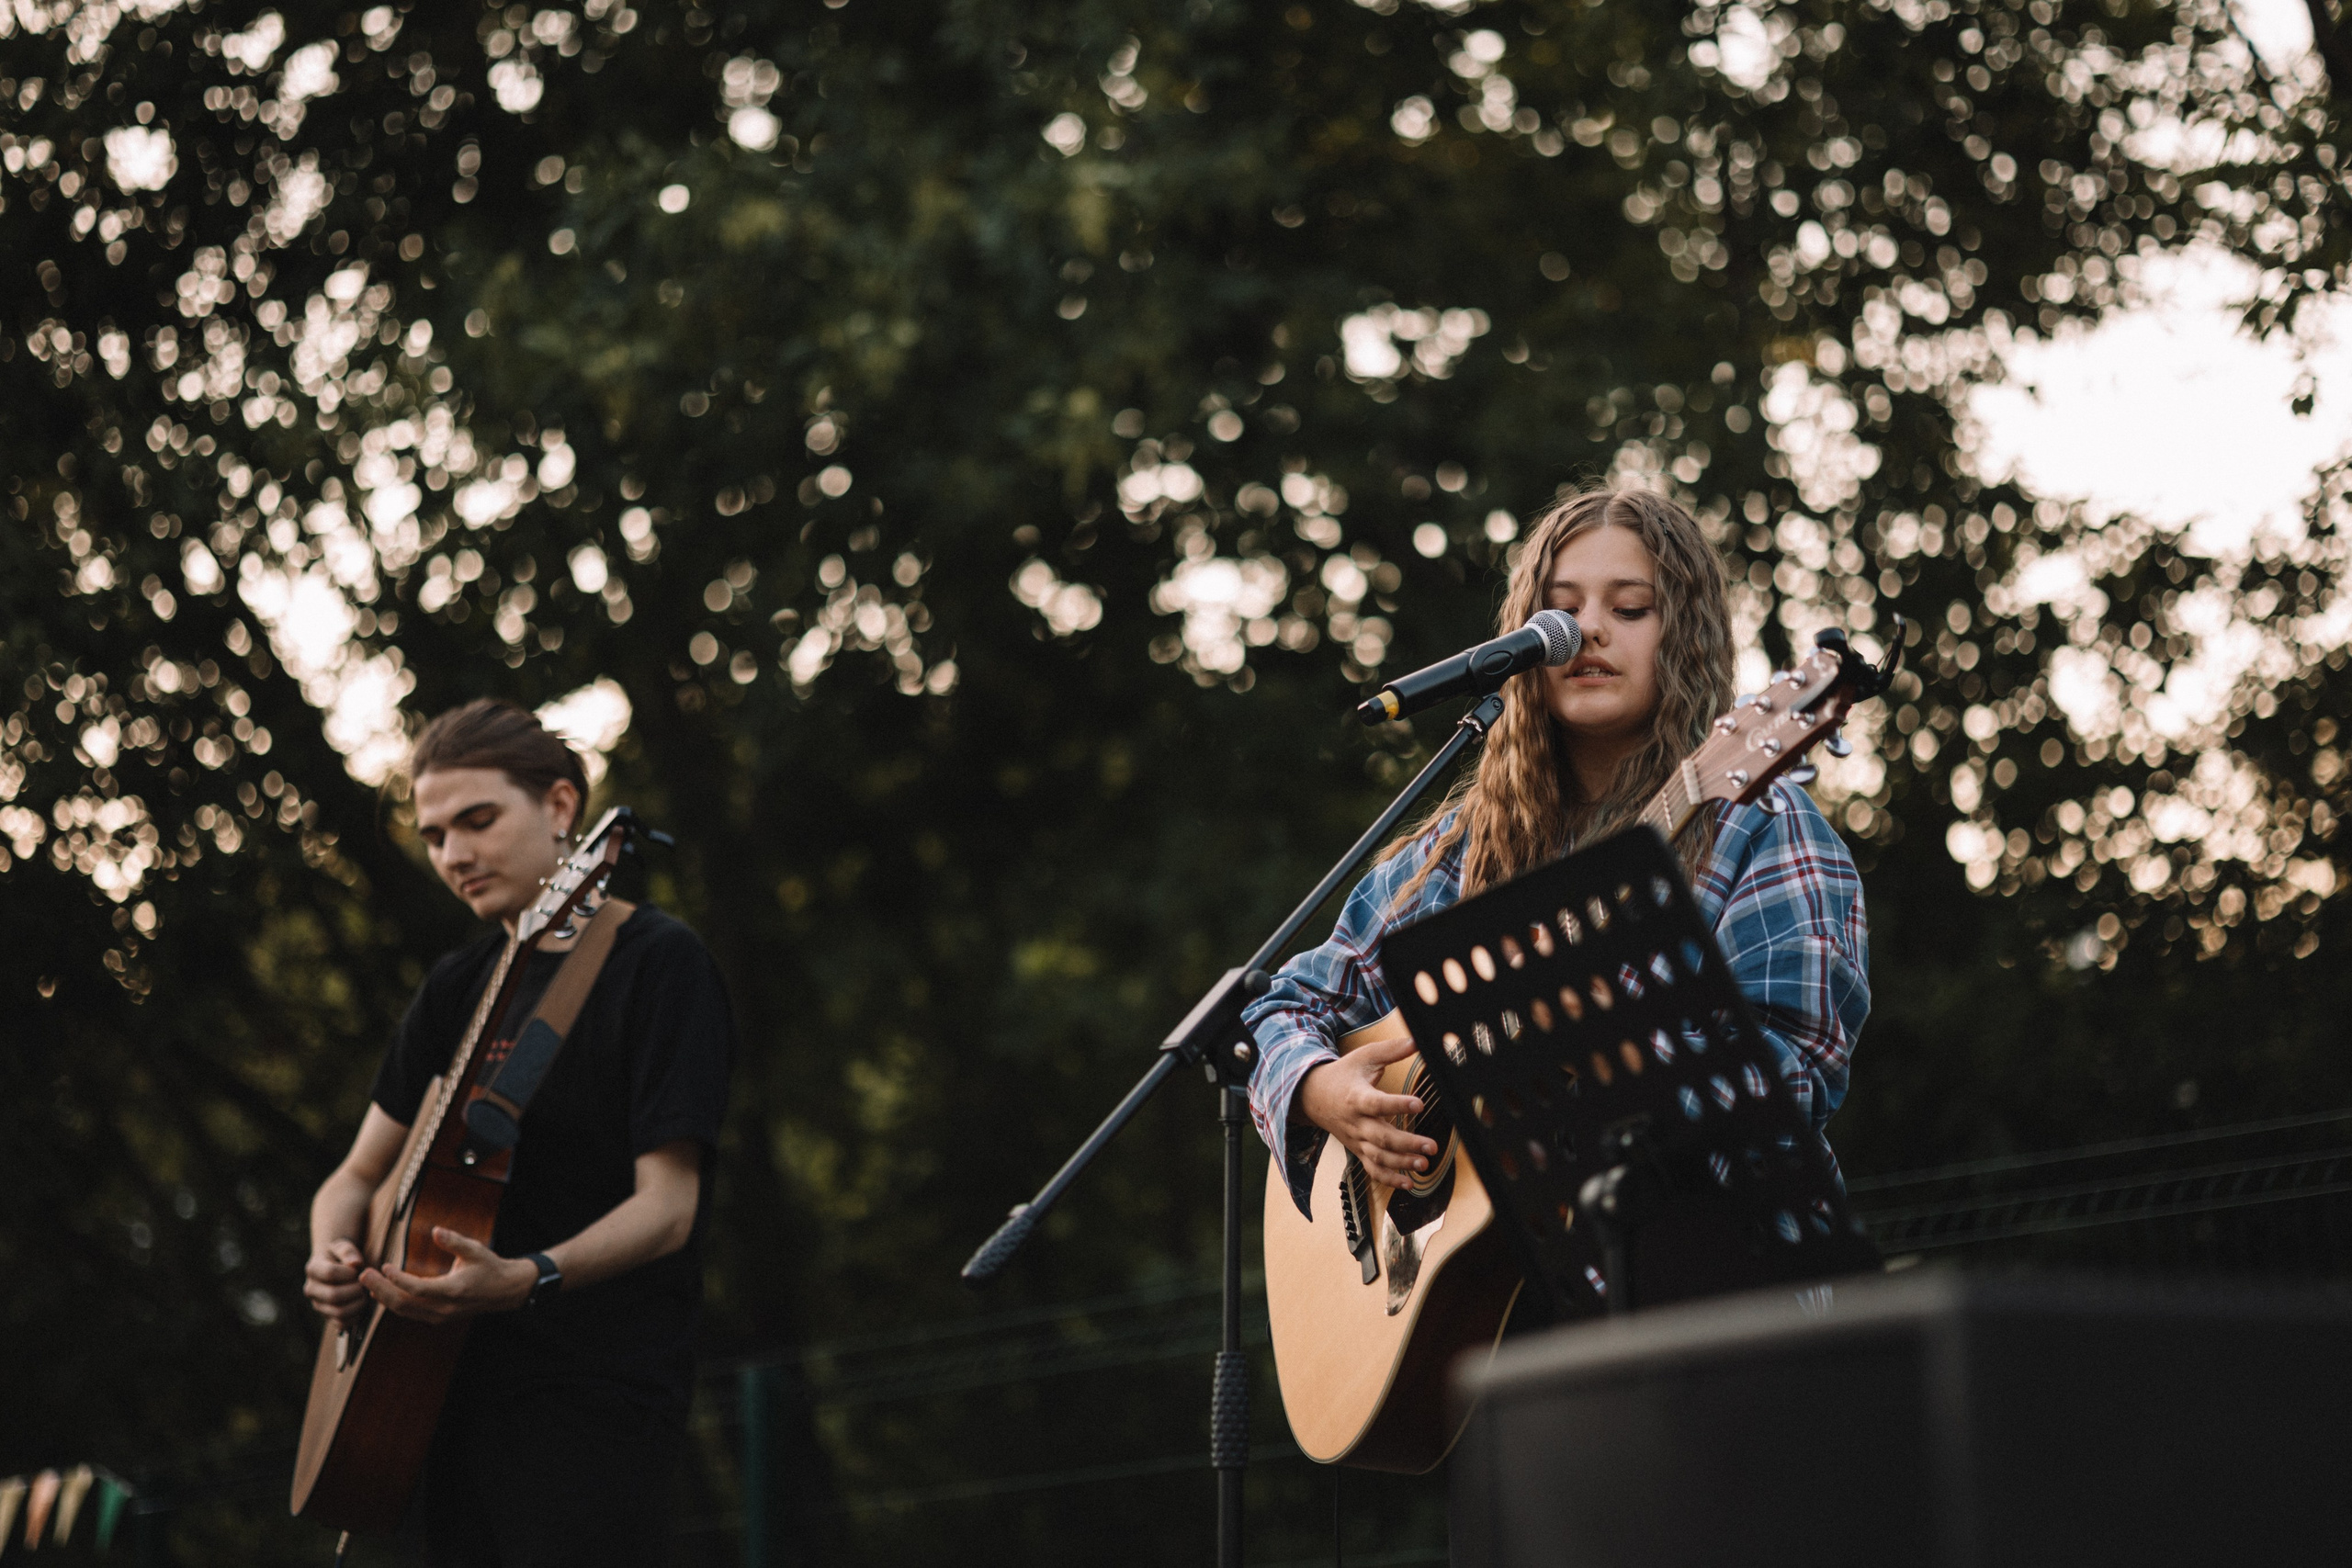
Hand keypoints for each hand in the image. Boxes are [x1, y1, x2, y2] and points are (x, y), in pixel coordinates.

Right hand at [304, 1238, 371, 1324]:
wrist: (337, 1266)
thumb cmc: (341, 1255)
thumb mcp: (343, 1245)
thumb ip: (348, 1251)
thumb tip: (355, 1264)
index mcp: (313, 1269)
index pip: (330, 1273)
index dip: (349, 1272)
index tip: (358, 1269)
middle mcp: (311, 1289)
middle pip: (334, 1295)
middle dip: (356, 1289)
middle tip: (365, 1284)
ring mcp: (318, 1305)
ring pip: (339, 1312)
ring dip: (358, 1303)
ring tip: (365, 1293)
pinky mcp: (328, 1316)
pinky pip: (342, 1323)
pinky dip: (356, 1316)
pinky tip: (361, 1304)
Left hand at [361, 1228, 536, 1324]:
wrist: (504, 1291)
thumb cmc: (490, 1268)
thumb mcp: (475, 1250)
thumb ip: (454, 1241)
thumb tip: (435, 1230)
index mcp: (453, 1290)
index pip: (417, 1288)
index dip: (397, 1279)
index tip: (384, 1266)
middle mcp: (444, 1307)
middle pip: (404, 1304)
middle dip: (381, 1289)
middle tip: (364, 1275)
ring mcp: (440, 1316)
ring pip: (404, 1311)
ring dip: (384, 1298)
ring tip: (369, 1283)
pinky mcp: (438, 1318)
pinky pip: (410, 1313)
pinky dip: (394, 1304)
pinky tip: (384, 1292)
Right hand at [1298, 1033, 1440, 1189]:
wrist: (1313, 1097)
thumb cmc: (1344, 1075)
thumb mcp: (1364, 1057)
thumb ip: (1392, 1050)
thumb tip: (1419, 1039)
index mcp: (1356, 1097)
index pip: (1377, 1103)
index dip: (1397, 1105)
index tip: (1419, 1103)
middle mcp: (1356, 1123)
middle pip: (1381, 1137)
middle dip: (1407, 1144)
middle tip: (1432, 1146)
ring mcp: (1357, 1140)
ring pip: (1378, 1157)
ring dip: (1402, 1164)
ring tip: (1424, 1164)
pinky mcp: (1358, 1151)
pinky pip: (1372, 1170)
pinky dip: (1389, 1180)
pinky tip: (1409, 1184)